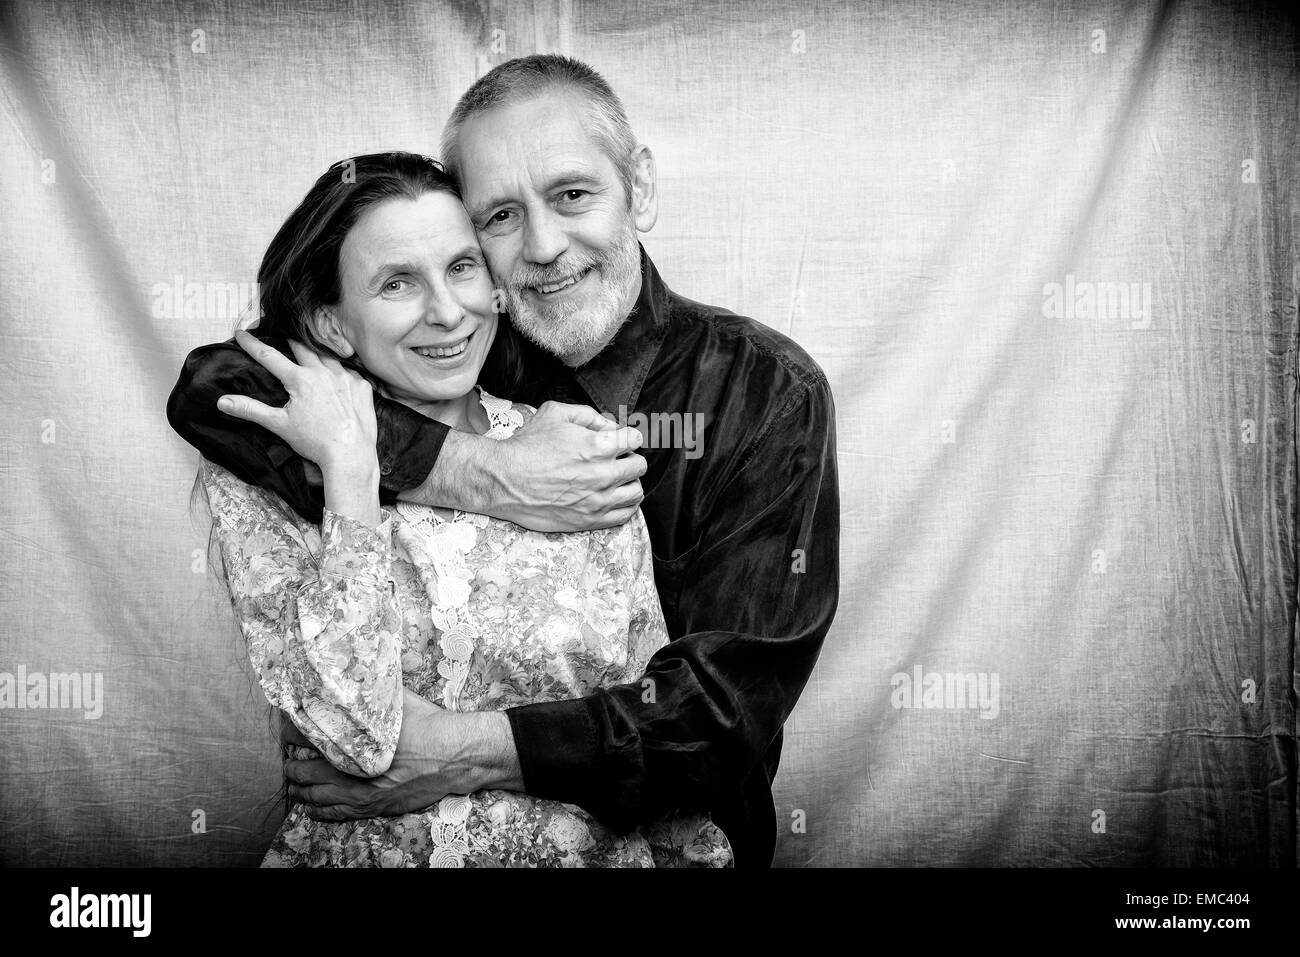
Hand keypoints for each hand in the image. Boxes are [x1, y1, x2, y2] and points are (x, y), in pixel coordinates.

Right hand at [217, 331, 376, 474]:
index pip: (270, 356)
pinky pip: (350, 374)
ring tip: (313, 356)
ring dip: (318, 356)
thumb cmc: (314, 442)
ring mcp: (346, 378)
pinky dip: (342, 374)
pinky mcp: (363, 387)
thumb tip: (222, 402)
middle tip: (284, 337)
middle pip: (303, 349)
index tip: (242, 333)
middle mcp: (324, 373)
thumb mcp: (279, 424)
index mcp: (300, 379)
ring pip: (329, 359)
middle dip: (291, 342)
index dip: (253, 344)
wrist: (350, 454)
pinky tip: (338, 379)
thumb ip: (251, 409)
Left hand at [281, 692, 519, 820]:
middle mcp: (355, 772)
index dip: (292, 732)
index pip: (309, 737)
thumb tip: (354, 674)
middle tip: (288, 754)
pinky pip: (336, 814)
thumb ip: (374, 693)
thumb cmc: (431, 726)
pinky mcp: (375, 808)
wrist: (458, 756)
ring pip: (317, 797)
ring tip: (292, 779)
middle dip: (292, 762)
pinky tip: (310, 804)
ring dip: (300, 788)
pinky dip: (318, 809)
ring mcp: (364, 795)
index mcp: (357, 742)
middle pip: (306, 771)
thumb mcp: (401, 701)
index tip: (286, 727)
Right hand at [413, 400, 646, 531]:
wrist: (504, 480)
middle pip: (639, 465)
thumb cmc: (526, 446)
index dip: (627, 436)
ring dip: (630, 482)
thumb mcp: (555, 413)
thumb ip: (588, 415)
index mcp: (597, 446)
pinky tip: (613, 497)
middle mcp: (602, 474)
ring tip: (617, 479)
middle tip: (617, 458)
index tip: (619, 440)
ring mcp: (598, 500)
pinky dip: (625, 504)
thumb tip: (610, 425)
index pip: (634, 439)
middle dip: (630, 457)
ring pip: (636, 491)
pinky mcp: (590, 520)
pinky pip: (624, 515)